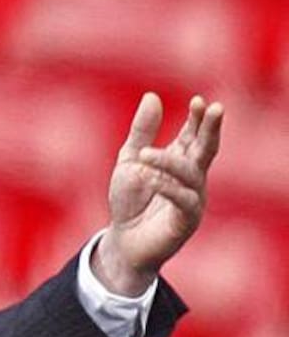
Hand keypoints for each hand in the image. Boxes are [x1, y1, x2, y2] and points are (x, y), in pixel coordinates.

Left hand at [95, 92, 222, 295]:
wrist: (122, 240)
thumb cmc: (129, 200)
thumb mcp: (130, 160)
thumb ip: (141, 132)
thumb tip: (152, 95)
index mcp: (180, 160)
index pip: (195, 134)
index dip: (198, 118)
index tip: (198, 101)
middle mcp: (192, 177)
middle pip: (207, 149)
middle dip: (211, 129)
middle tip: (215, 108)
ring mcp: (193, 198)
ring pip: (191, 173)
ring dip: (169, 161)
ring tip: (144, 154)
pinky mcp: (187, 219)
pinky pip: (182, 199)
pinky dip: (165, 185)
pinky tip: (149, 176)